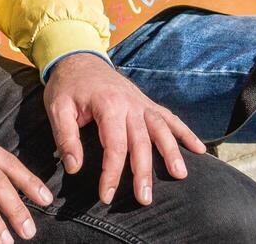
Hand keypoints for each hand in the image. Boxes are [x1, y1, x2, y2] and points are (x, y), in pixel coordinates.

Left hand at [44, 53, 204, 206]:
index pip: (114, 145)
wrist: (79, 57)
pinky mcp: (146, 103)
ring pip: (161, 129)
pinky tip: (199, 148)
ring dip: (171, 152)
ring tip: (180, 175)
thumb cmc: (67, 86)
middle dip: (144, 172)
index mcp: (108, 105)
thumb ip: (66, 138)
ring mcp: (141, 103)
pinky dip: (185, 132)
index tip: (106, 196)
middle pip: (141, 141)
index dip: (111, 172)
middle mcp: (130, 104)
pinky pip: (169, 118)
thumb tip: (74, 168)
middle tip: (145, 199)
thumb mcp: (57, 108)